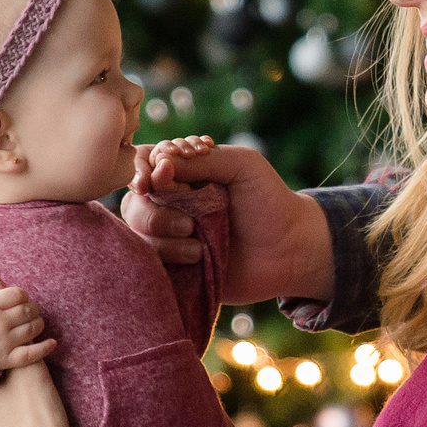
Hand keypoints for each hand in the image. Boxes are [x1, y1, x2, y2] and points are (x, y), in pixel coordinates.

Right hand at [0, 272, 56, 370]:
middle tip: (29, 313)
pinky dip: (44, 348)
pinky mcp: (5, 359)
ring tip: (34, 325)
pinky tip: (52, 343)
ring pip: (33, 329)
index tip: (21, 300)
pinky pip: (30, 355)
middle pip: (28, 310)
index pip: (18, 294)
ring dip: (38, 324)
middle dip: (33, 310)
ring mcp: (3, 342)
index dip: (23, 296)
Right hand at [117, 142, 335, 304]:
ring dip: (165, 239)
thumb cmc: (270, 202)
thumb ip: (202, 159)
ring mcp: (171, 237)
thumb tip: (160, 162)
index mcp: (185, 175)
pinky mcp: (175, 267)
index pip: (145, 165)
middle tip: (190, 223)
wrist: (291, 251)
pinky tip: (195, 260)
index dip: (144, 170)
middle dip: (156, 212)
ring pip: (138, 234)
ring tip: (199, 248)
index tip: (158, 178)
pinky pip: (149, 263)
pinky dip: (166, 260)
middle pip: (135, 202)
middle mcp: (173, 204)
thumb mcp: (243, 165)